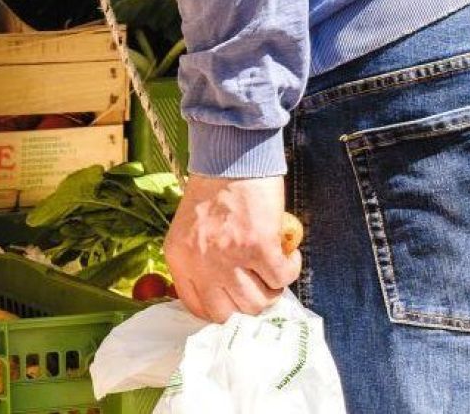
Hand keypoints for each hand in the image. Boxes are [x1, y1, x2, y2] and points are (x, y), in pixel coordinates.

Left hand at [165, 174, 301, 322]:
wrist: (231, 157)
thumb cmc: (213, 189)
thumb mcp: (190, 229)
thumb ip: (198, 260)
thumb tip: (224, 291)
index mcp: (179, 259)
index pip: (198, 308)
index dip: (223, 310)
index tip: (237, 302)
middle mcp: (201, 264)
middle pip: (229, 313)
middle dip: (250, 305)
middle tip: (261, 286)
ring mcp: (229, 258)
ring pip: (259, 301)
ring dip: (272, 289)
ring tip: (274, 269)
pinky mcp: (258, 247)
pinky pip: (282, 278)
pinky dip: (290, 268)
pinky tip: (288, 254)